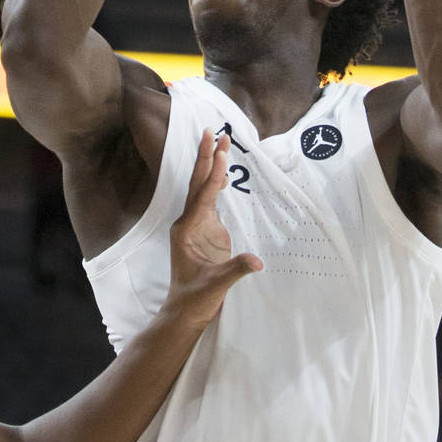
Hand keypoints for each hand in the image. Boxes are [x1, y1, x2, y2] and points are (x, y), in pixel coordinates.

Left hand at [166, 129, 261, 326]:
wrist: (185, 311)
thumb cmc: (196, 298)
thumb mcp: (216, 285)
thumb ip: (235, 270)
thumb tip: (257, 261)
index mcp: (187, 230)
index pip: (203, 195)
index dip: (213, 174)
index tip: (220, 151)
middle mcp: (189, 222)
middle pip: (198, 183)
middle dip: (205, 157)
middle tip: (211, 130)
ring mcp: (196, 225)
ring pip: (203, 188)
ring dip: (211, 165)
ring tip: (220, 141)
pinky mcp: (206, 231)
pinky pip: (210, 200)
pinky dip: (216, 183)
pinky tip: (222, 172)